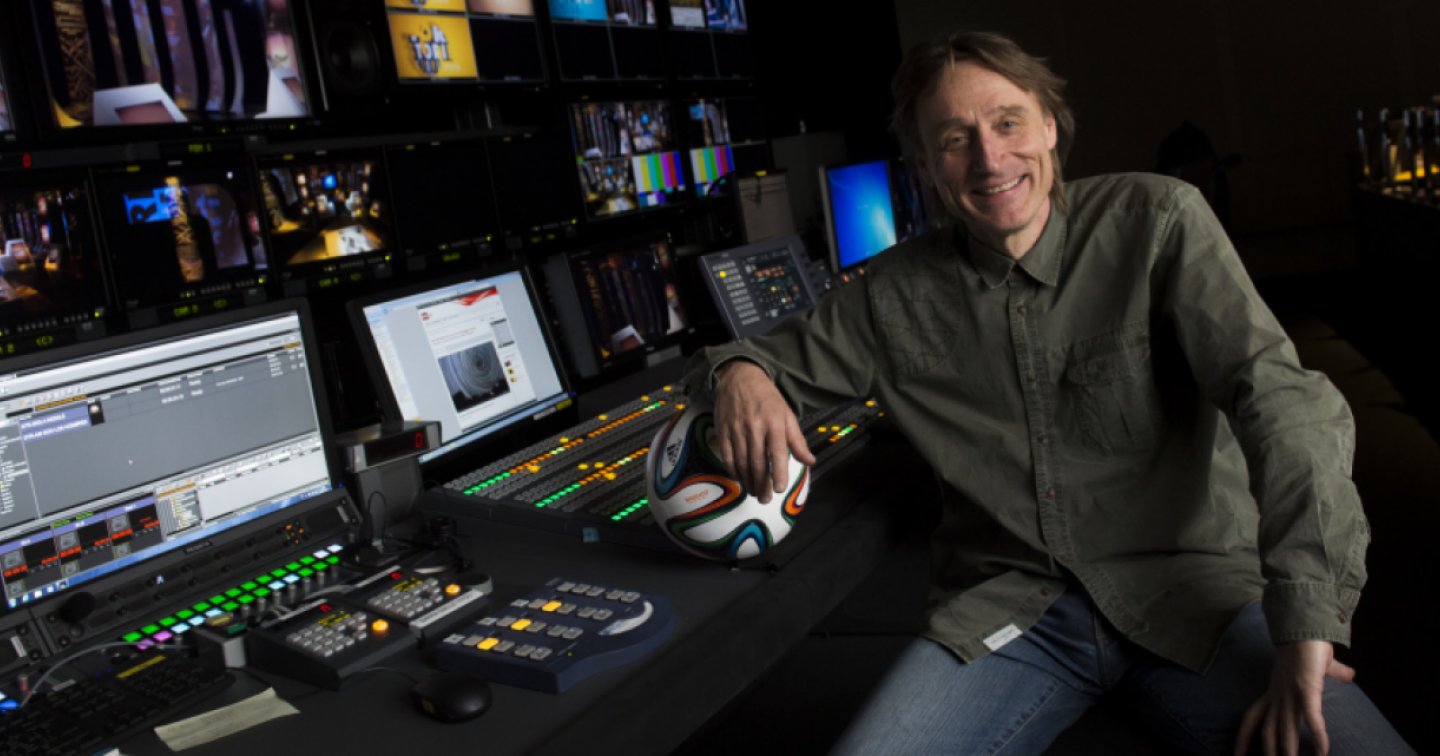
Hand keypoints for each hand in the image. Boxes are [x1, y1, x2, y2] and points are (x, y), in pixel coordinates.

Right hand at [711, 360, 816, 502]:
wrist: (739, 378)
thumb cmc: (767, 398)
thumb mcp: (787, 415)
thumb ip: (797, 441)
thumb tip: (810, 461)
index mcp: (774, 423)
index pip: (777, 452)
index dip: (779, 472)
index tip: (780, 489)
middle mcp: (754, 427)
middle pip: (758, 462)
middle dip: (762, 484)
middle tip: (766, 499)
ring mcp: (736, 430)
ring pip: (742, 462)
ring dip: (748, 481)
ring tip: (754, 493)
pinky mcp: (723, 431)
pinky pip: (727, 456)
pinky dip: (733, 470)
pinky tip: (740, 478)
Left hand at [1235, 640, 1355, 755]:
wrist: (1307, 626)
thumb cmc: (1310, 645)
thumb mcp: (1319, 666)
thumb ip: (1334, 673)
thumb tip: (1350, 674)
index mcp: (1274, 692)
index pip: (1252, 719)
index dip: (1244, 738)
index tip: (1237, 755)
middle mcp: (1278, 696)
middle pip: (1268, 731)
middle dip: (1268, 752)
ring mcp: (1291, 694)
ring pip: (1287, 730)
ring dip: (1290, 751)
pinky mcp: (1307, 689)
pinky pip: (1311, 718)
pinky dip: (1317, 736)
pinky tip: (1324, 751)